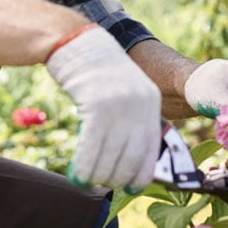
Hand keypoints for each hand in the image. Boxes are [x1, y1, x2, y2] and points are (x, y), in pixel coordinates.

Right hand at [46, 25, 160, 189]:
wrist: (76, 41)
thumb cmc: (97, 69)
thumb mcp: (124, 89)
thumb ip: (131, 116)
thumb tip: (130, 155)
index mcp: (151, 100)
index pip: (151, 148)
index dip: (141, 173)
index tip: (131, 187)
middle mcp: (139, 104)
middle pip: (131, 157)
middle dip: (115, 177)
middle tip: (101, 184)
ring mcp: (118, 104)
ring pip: (110, 156)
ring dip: (97, 176)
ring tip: (86, 182)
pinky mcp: (96, 104)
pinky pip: (92, 147)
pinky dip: (84, 167)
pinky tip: (76, 175)